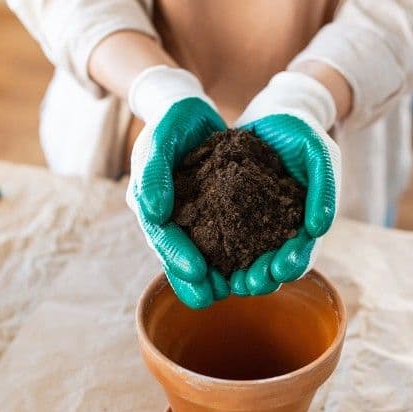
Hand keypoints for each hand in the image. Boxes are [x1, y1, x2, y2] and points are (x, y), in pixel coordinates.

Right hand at [126, 66, 229, 308]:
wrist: (190, 113)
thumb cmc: (171, 124)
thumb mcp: (159, 140)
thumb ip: (153, 173)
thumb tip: (153, 212)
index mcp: (151, 208)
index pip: (162, 238)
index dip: (176, 257)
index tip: (196, 273)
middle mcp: (170, 221)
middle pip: (181, 257)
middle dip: (197, 280)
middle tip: (216, 297)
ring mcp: (193, 220)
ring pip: (205, 254)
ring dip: (221, 274)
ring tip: (243, 287)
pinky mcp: (215, 215)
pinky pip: (227, 239)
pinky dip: (241, 253)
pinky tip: (261, 263)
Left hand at [231, 72, 341, 295]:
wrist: (273, 114)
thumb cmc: (304, 135)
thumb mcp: (320, 155)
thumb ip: (325, 189)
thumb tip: (319, 228)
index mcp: (304, 223)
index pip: (301, 251)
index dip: (292, 263)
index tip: (281, 270)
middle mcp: (278, 229)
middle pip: (271, 263)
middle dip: (262, 277)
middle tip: (248, 285)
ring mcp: (253, 222)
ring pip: (245, 256)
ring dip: (237, 272)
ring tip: (228, 282)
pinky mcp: (228, 210)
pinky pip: (221, 234)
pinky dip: (215, 249)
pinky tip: (204, 257)